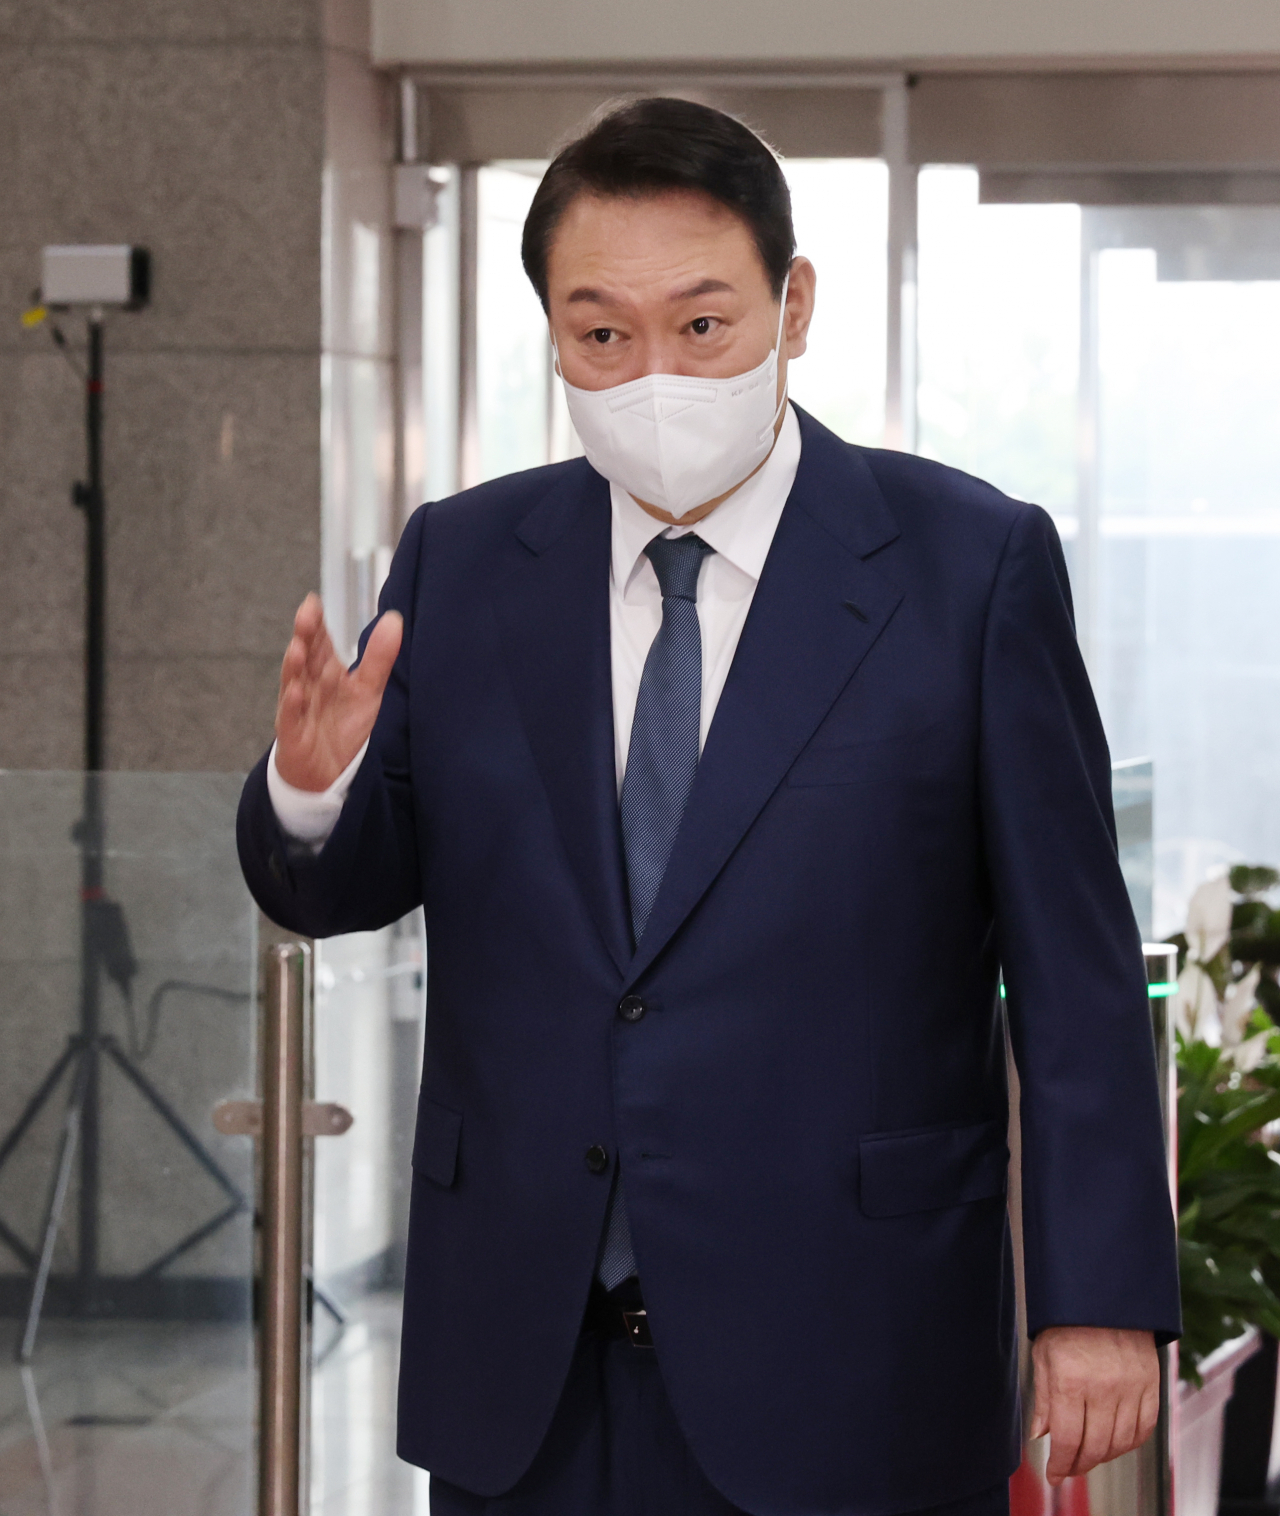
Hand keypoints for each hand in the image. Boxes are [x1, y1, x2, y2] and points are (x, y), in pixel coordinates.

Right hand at [274, 593, 402, 791]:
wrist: (326, 771)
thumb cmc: (342, 724)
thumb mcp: (367, 690)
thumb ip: (378, 657)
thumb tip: (394, 619)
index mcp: (325, 671)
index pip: (319, 641)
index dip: (316, 623)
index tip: (314, 601)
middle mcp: (308, 684)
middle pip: (306, 656)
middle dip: (305, 637)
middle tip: (306, 615)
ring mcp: (298, 707)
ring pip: (294, 682)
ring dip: (294, 666)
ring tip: (298, 648)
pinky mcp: (294, 734)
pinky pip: (291, 718)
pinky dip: (292, 705)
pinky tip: (295, 692)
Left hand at [1030, 1326, 1159, 1484]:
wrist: (1102, 1295)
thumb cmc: (1067, 1322)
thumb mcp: (1044, 1356)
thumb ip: (1044, 1400)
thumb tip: (1040, 1435)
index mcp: (1071, 1380)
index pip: (1067, 1439)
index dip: (1059, 1464)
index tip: (1054, 1474)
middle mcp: (1104, 1387)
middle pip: (1095, 1447)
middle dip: (1079, 1464)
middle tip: (1069, 1467)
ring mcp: (1131, 1387)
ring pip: (1120, 1444)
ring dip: (1104, 1457)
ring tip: (1090, 1455)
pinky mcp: (1151, 1385)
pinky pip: (1144, 1429)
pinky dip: (1130, 1443)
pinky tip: (1116, 1443)